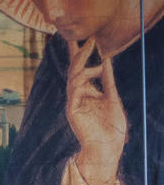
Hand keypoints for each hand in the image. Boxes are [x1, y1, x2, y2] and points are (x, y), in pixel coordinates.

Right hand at [66, 39, 126, 184]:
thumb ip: (107, 80)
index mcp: (87, 92)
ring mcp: (74, 104)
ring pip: (73, 78)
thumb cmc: (111, 127)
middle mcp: (78, 96)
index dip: (79, 52)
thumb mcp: (112, 98)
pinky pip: (74, 92)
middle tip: (91, 38)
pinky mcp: (72, 112)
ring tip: (96, 57)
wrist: (107, 148)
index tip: (82, 36)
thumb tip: (106, 60)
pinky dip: (82, 81)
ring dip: (84, 65)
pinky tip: (94, 73)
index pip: (81, 69)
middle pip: (74, 70)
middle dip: (80, 52)